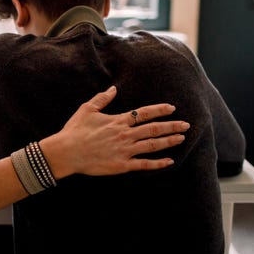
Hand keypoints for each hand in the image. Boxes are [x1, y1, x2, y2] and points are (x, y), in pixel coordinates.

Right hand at [41, 86, 188, 177]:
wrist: (67, 152)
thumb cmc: (75, 130)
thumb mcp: (87, 109)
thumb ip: (102, 99)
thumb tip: (113, 88)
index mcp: (118, 121)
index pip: (143, 113)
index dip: (159, 110)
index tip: (172, 108)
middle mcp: (125, 135)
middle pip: (153, 129)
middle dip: (172, 126)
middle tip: (187, 125)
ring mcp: (125, 150)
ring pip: (152, 145)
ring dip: (169, 141)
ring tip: (181, 138)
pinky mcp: (122, 165)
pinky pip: (144, 164)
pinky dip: (158, 163)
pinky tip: (169, 161)